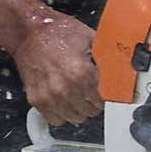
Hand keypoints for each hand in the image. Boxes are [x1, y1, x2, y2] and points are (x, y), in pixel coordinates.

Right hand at [11, 11, 102, 127]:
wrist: (28, 32)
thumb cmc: (57, 33)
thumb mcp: (89, 38)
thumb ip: (106, 56)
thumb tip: (122, 67)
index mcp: (81, 73)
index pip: (103, 99)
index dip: (107, 95)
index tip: (106, 91)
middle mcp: (65, 88)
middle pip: (91, 111)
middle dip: (94, 103)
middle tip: (90, 92)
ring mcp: (50, 96)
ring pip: (75, 118)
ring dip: (79, 110)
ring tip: (77, 96)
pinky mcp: (37, 100)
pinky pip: (56, 119)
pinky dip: (62, 114)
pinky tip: (63, 101)